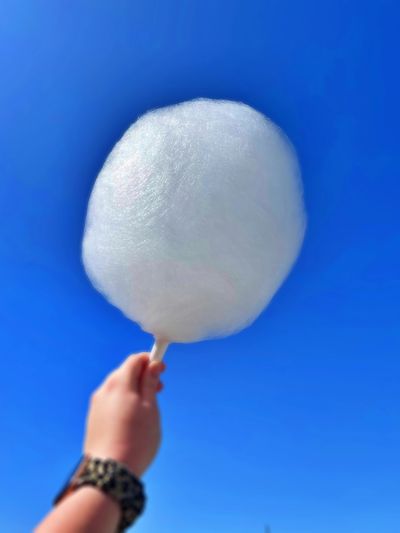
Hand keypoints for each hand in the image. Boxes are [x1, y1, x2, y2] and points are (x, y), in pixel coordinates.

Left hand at [84, 353, 165, 477]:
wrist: (110, 472)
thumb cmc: (135, 440)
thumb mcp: (150, 408)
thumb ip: (150, 383)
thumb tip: (152, 365)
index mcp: (120, 384)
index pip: (134, 360)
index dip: (150, 360)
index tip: (161, 369)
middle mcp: (104, 390)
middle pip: (124, 372)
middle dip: (142, 375)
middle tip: (158, 388)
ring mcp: (96, 405)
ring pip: (117, 387)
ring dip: (133, 389)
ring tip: (147, 406)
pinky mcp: (93, 419)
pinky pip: (110, 401)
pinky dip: (123, 401)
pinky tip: (132, 418)